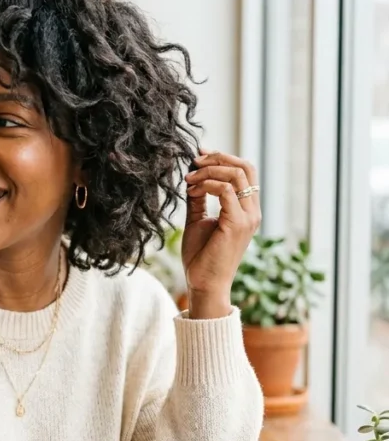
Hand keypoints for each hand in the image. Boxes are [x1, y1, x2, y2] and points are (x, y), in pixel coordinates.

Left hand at [182, 150, 260, 318]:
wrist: (204, 284)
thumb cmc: (201, 257)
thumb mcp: (198, 220)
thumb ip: (199, 198)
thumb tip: (192, 175)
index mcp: (246, 209)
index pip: (244, 171)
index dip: (222, 158)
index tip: (198, 156)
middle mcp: (252, 211)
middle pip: (245, 166)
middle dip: (218, 157)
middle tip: (194, 160)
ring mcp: (247, 217)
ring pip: (236, 174)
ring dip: (209, 170)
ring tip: (189, 178)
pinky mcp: (237, 224)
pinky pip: (226, 190)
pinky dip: (208, 184)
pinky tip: (193, 191)